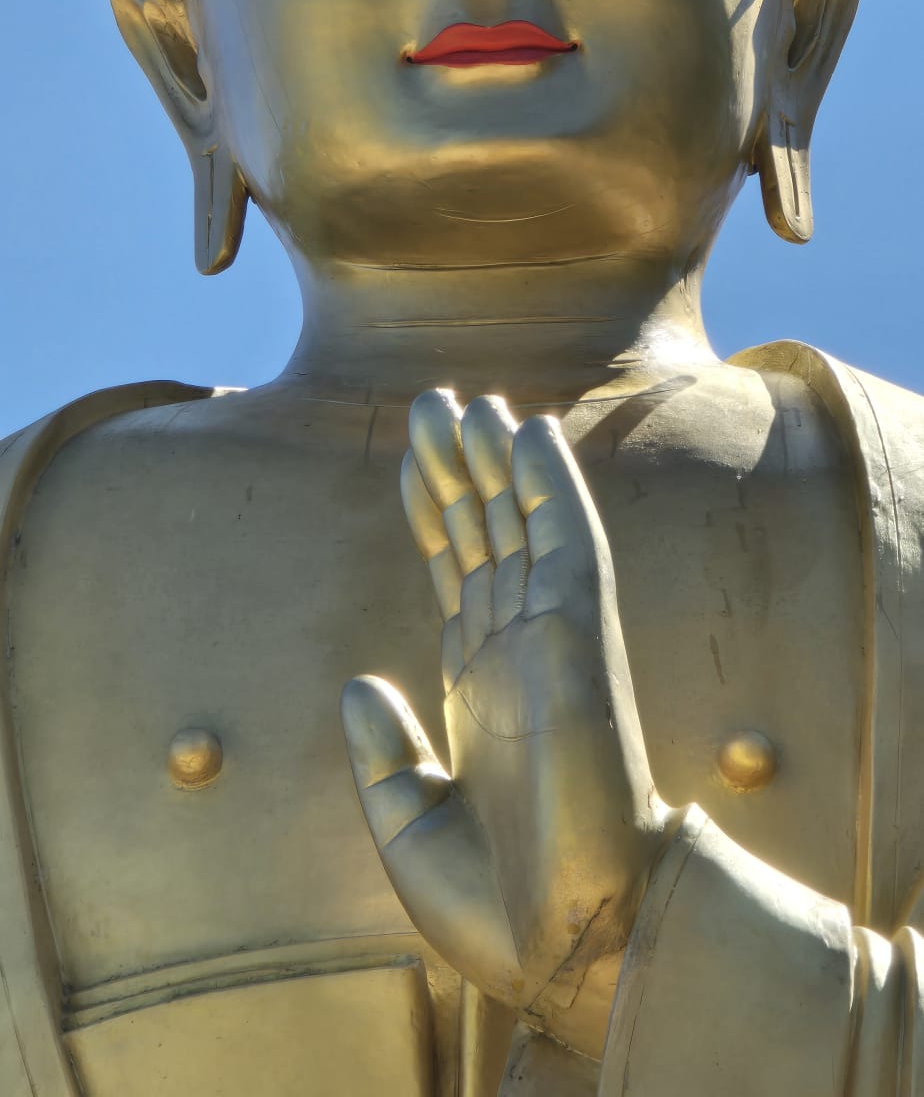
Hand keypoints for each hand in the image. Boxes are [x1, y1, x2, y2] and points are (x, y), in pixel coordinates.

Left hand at [341, 393, 667, 1056]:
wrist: (571, 942)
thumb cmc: (501, 904)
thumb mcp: (410, 824)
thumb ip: (383, 754)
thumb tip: (357, 679)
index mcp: (482, 690)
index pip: (456, 576)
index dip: (435, 513)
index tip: (415, 460)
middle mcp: (516, 651)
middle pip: (482, 532)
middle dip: (458, 468)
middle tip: (432, 400)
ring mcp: (548, 638)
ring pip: (518, 521)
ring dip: (494, 457)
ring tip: (464, 397)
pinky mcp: (578, 636)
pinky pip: (566, 539)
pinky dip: (549, 482)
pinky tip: (529, 430)